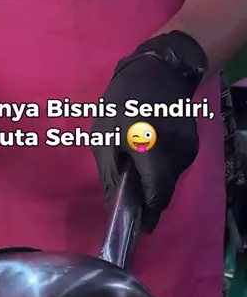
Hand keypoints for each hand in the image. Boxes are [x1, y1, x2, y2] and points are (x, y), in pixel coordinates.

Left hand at [92, 31, 208, 231]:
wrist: (160, 70)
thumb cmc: (123, 102)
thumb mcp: (104, 138)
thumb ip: (110, 176)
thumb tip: (113, 208)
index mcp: (151, 152)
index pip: (156, 197)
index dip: (147, 216)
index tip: (137, 227)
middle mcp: (175, 155)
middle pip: (164, 193)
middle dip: (148, 201)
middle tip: (129, 200)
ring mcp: (188, 150)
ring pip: (170, 181)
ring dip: (154, 183)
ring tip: (136, 170)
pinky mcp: (192, 145)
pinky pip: (175, 168)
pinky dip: (161, 170)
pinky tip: (147, 157)